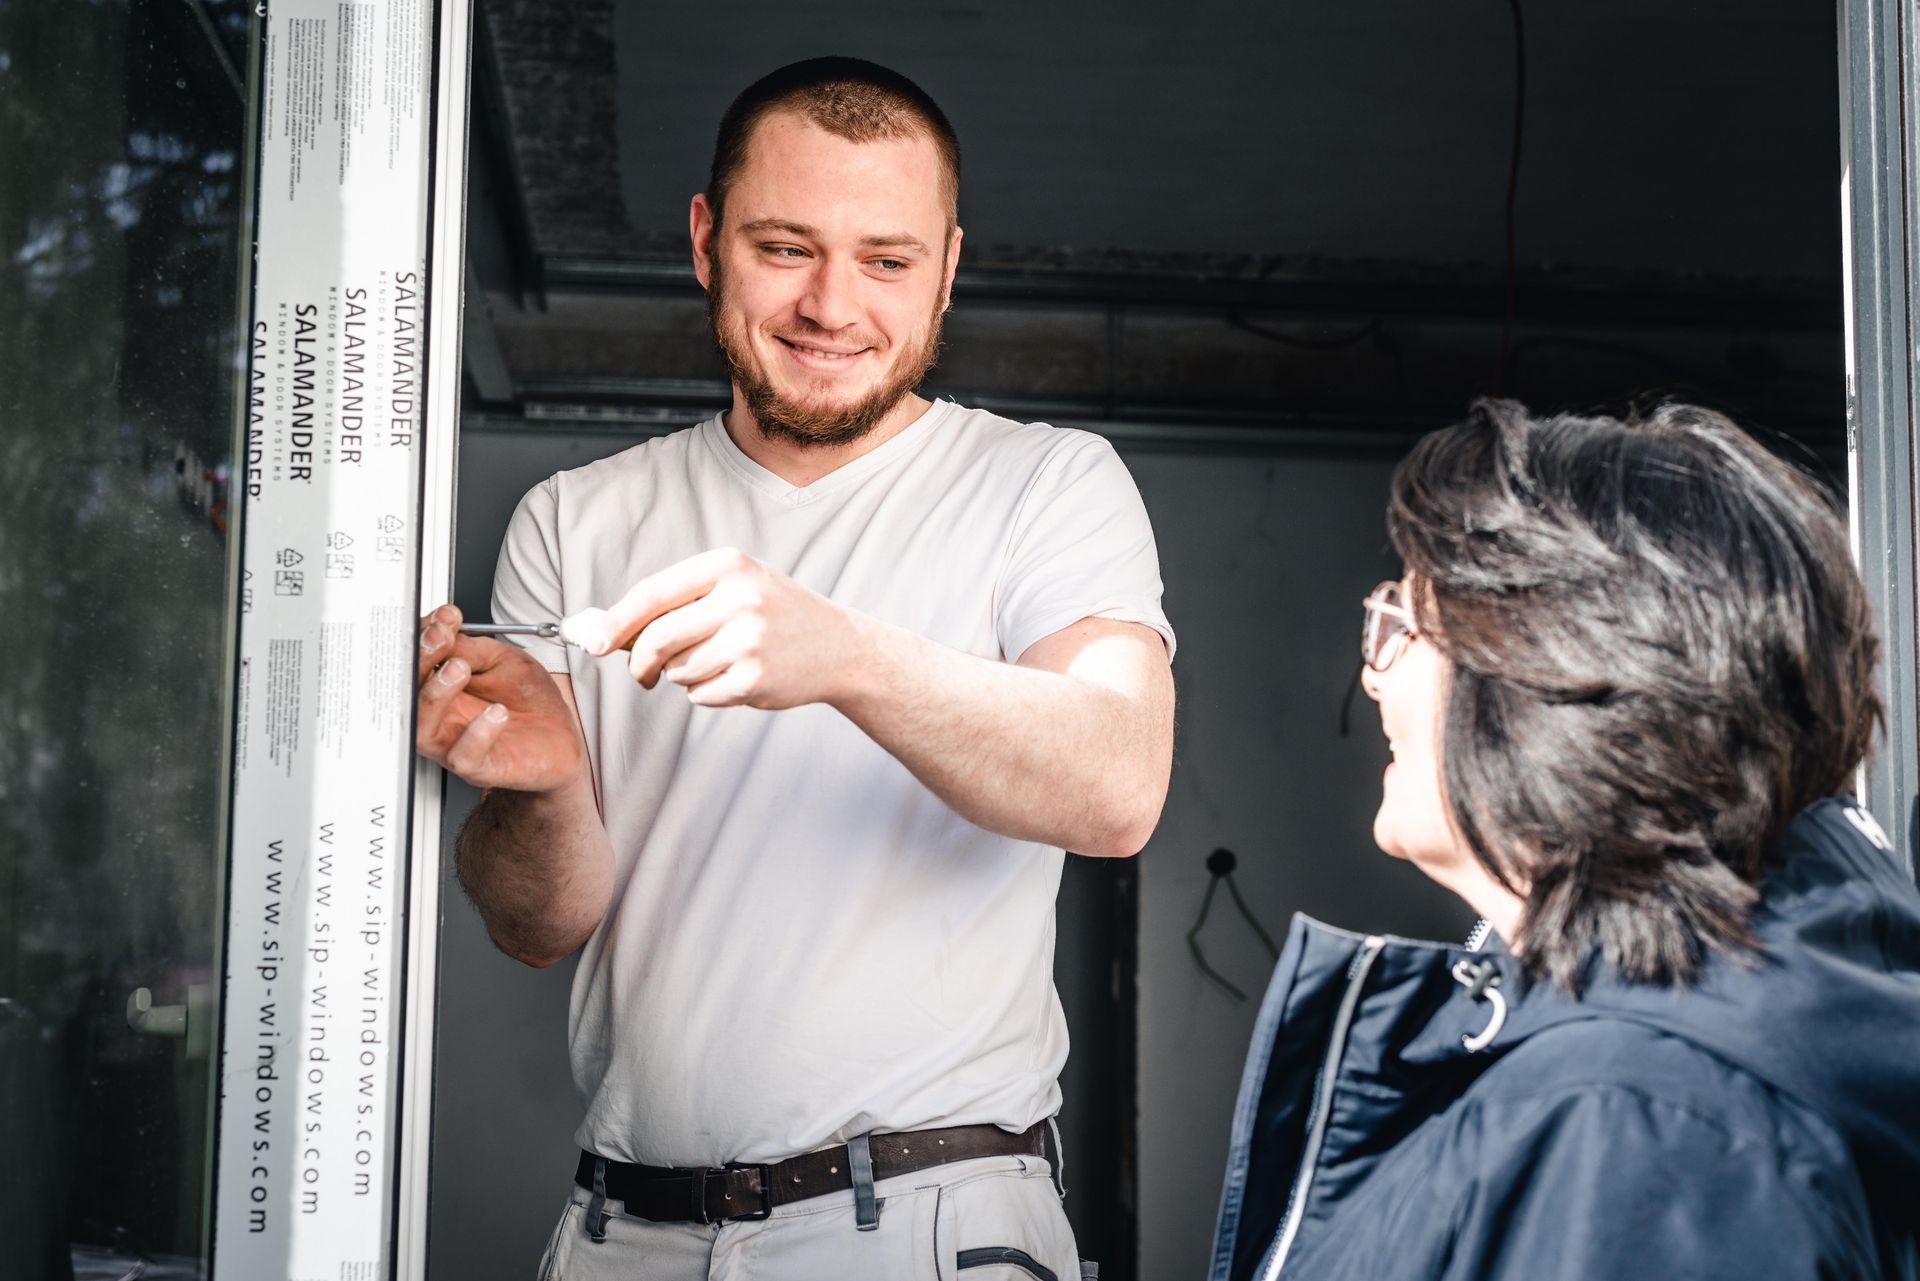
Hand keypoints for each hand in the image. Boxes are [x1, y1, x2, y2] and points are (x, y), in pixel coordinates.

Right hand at [416, 603, 585, 789]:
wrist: (561, 739)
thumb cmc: (528, 701)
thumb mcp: (505, 661)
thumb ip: (473, 649)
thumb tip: (444, 630)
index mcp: (442, 685)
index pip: (416, 661)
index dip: (424, 637)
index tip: (445, 618)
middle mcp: (440, 715)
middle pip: (407, 692)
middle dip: (419, 659)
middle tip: (441, 637)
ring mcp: (454, 742)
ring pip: (422, 726)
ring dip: (435, 693)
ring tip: (460, 669)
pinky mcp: (479, 767)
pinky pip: (463, 756)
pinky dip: (477, 733)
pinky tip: (497, 713)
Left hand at [581, 549, 861, 708]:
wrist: (840, 647)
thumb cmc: (775, 615)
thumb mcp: (735, 588)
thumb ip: (677, 604)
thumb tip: (608, 631)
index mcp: (728, 566)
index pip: (653, 593)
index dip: (616, 622)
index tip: (592, 642)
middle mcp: (739, 598)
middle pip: (657, 638)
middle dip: (640, 662)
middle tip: (642, 674)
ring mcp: (749, 639)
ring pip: (678, 671)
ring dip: (684, 677)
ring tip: (719, 664)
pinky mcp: (755, 677)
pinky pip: (701, 695)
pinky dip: (707, 694)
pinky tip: (736, 679)